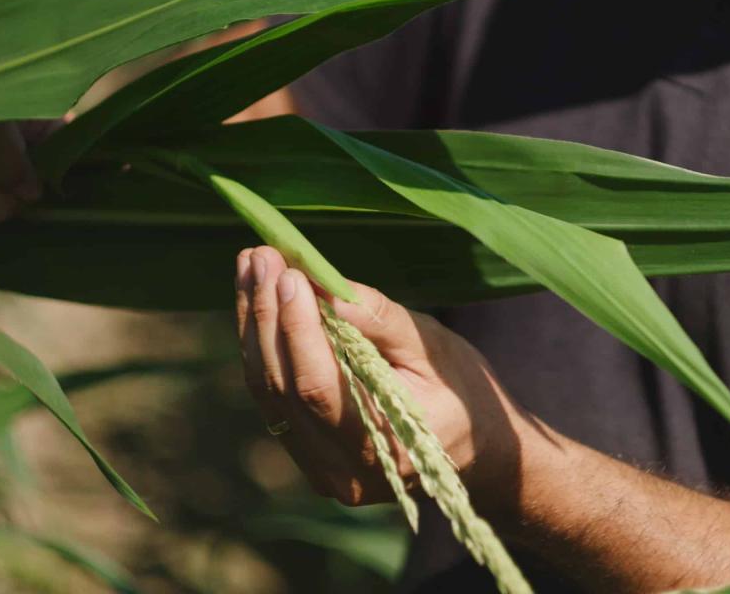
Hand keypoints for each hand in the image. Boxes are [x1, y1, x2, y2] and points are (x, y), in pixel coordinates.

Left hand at [234, 246, 538, 513]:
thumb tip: (326, 290)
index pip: (319, 385)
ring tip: (251, 268)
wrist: (479, 450)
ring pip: (268, 394)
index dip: (296, 327)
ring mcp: (323, 472)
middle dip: (267, 316)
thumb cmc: (463, 390)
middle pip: (283, 388)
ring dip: (254, 327)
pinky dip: (263, 349)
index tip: (288, 272)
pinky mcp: (310, 459)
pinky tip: (258, 304)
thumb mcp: (433, 347)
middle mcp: (345, 472)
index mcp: (387, 446)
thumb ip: (379, 322)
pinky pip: (274, 401)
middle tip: (260, 256)